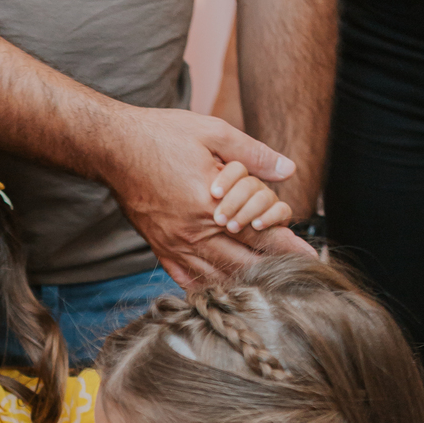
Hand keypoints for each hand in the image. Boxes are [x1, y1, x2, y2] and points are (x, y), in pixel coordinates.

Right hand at [96, 106, 313, 287]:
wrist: (113, 148)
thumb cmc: (162, 135)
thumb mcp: (213, 132)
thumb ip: (253, 153)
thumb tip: (288, 168)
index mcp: (211, 205)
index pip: (259, 234)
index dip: (287, 247)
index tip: (311, 258)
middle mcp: (193, 232)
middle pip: (242, 264)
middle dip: (271, 273)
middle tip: (297, 281)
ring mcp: (174, 245)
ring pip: (216, 277)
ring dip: (243, 284)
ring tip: (267, 290)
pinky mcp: (160, 249)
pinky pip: (187, 279)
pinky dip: (208, 287)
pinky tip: (223, 290)